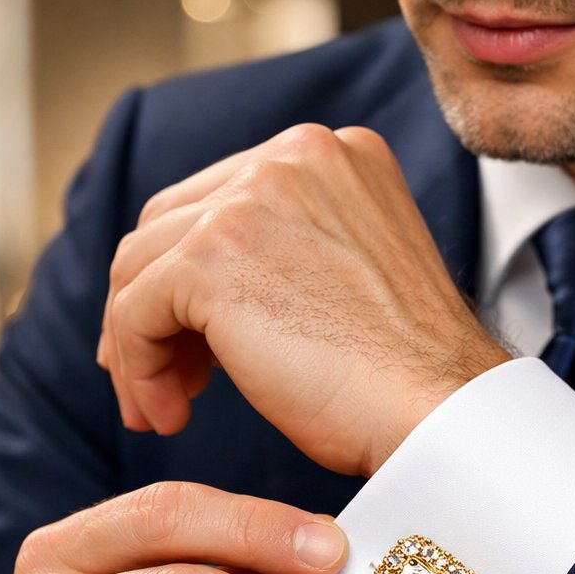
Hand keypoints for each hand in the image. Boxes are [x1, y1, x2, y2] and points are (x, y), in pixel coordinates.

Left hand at [99, 124, 509, 475]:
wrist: (439, 414)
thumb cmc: (405, 377)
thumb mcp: (345, 283)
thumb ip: (285, 255)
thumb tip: (197, 294)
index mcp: (331, 157)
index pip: (220, 203)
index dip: (189, 280)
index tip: (195, 350)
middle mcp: (291, 158)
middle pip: (170, 226)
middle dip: (155, 309)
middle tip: (169, 381)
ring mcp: (251, 199)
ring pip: (141, 267)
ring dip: (140, 345)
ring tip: (164, 408)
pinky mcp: (215, 255)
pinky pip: (135, 310)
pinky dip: (138, 367)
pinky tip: (169, 416)